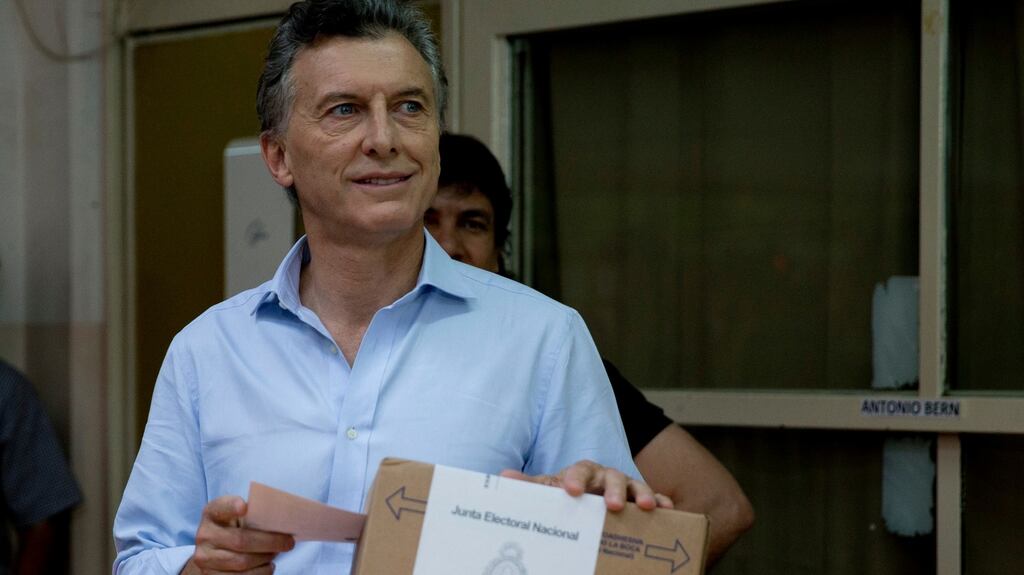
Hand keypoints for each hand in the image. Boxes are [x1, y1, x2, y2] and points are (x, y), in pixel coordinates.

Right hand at [183, 495, 294, 573]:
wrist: (213, 552)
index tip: (245, 507)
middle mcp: (205, 535)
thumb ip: (253, 514)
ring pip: (242, 562)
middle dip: (270, 542)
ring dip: (266, 559)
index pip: (221, 507)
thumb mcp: (238, 517)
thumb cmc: (235, 529)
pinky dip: (260, 573)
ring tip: (276, 554)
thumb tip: (283, 517)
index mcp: (212, 513)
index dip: (232, 506)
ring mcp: (205, 558)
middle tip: (288, 542)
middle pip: (241, 540)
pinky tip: (267, 566)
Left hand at [501, 460, 673, 511]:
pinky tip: (668, 509)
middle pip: (612, 476)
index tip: (570, 490)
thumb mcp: (548, 491)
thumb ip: (530, 486)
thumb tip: (503, 477)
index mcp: (581, 472)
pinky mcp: (639, 499)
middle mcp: (604, 477)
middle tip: (614, 505)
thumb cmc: (566, 494)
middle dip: (614, 489)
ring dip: (642, 493)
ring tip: (648, 506)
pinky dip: (661, 500)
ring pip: (635, 485)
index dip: (575, 478)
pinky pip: (653, 497)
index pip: (578, 470)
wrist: (584, 499)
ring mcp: (625, 487)